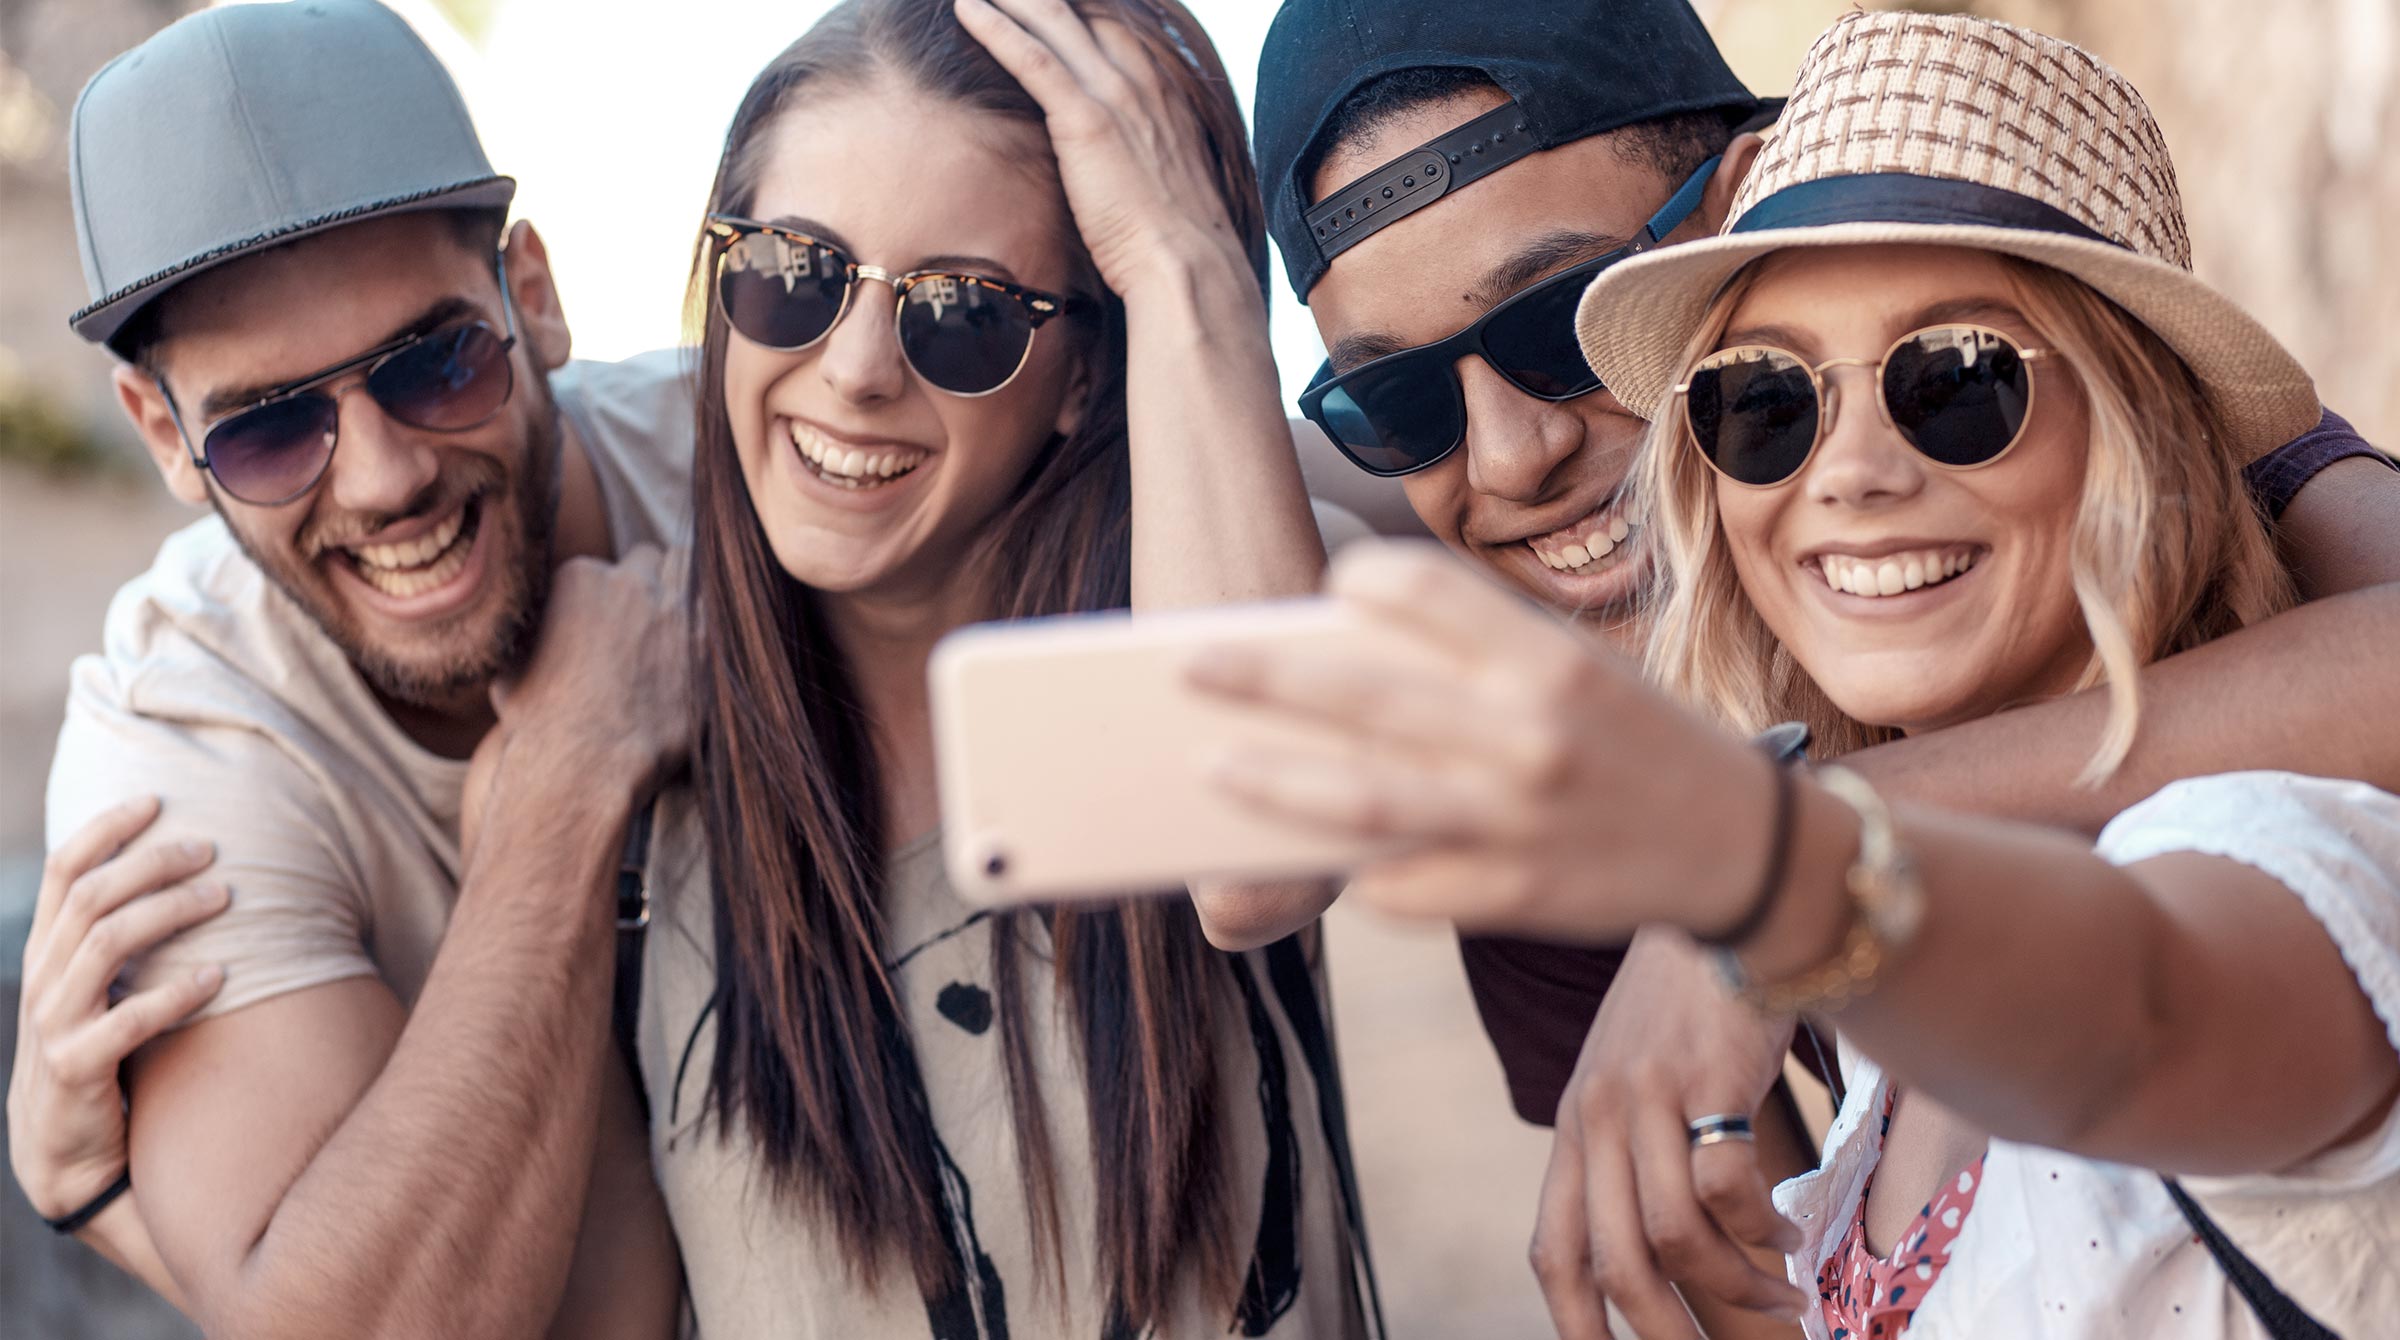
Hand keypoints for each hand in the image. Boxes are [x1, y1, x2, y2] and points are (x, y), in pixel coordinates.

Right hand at [8, 797, 225, 1223]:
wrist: (64, 1153)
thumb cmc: (96, 1054)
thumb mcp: (95, 989)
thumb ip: (117, 938)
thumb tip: (180, 873)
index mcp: (46, 951)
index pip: (62, 870)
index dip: (104, 829)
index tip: (156, 799)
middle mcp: (43, 979)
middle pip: (90, 897)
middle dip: (151, 863)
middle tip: (210, 848)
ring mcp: (54, 1024)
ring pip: (106, 943)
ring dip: (170, 912)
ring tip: (225, 896)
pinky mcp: (76, 1067)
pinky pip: (128, 1019)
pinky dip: (177, 992)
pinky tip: (220, 977)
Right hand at [489, 546, 689, 789]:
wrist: (582, 760)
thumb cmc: (538, 721)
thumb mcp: (512, 661)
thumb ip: (533, 629)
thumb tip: (536, 626)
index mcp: (581, 578)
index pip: (605, 569)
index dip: (609, 596)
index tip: (611, 621)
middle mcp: (631, 585)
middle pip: (650, 560)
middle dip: (649, 580)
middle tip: (648, 615)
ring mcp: (675, 611)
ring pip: (689, 571)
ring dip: (683, 588)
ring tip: (678, 619)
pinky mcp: (707, 645)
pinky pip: (718, 613)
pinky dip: (708, 625)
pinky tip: (700, 646)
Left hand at [954, 0, 1258, 303]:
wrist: (1189, 264)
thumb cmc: (1176, 240)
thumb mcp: (1167, 181)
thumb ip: (1144, 154)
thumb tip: (1120, 165)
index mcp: (1165, 91)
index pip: (1112, 27)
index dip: (1076, 12)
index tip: (1043, 9)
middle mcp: (1143, 79)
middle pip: (1084, 11)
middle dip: (1042, 1)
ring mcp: (1116, 94)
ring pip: (1054, 20)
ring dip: (1013, 0)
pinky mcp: (1085, 120)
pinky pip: (1032, 58)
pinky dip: (995, 28)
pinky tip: (966, 9)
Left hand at [1191, 540, 1775, 942]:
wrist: (1744, 846)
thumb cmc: (1638, 741)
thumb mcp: (1581, 671)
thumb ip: (1480, 659)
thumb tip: (1342, 650)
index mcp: (1551, 661)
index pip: (1432, 593)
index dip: (1365, 580)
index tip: (1320, 584)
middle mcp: (1533, 735)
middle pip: (1372, 697)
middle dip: (1268, 679)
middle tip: (1190, 665)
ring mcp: (1521, 822)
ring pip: (1369, 801)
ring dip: (1277, 783)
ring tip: (1210, 765)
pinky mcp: (1515, 894)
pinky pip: (1406, 885)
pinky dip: (1353, 869)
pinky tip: (1303, 854)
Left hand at [1531, 930, 1804, 1339]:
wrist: (1719, 888)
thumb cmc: (1686, 998)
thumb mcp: (1632, 1071)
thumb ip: (1630, 1146)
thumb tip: (1664, 1239)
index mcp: (1574, 1127)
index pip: (1553, 1250)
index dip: (1576, 1327)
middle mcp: (1596, 1117)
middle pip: (1611, 1264)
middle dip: (1666, 1335)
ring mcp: (1646, 1096)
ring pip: (1671, 1237)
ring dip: (1735, 1287)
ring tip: (1782, 1297)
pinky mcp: (1704, 1078)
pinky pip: (1726, 1186)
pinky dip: (1761, 1226)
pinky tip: (1789, 1228)